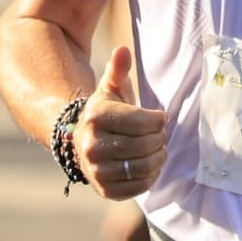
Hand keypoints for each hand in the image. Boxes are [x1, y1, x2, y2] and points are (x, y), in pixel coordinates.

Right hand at [76, 46, 167, 200]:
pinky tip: (148, 165)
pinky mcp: (104, 190)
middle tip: (159, 134)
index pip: (143, 121)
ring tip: (157, 148)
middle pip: (145, 146)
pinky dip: (150, 177)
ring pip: (144, 167)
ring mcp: (96, 170)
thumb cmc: (106, 111)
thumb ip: (118, 69)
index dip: (158, 120)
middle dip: (159, 138)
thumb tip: (122, 50)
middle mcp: (92, 145)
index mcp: (96, 116)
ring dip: (159, 157)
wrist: (82, 141)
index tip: (159, 117)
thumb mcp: (111, 87)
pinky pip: (138, 187)